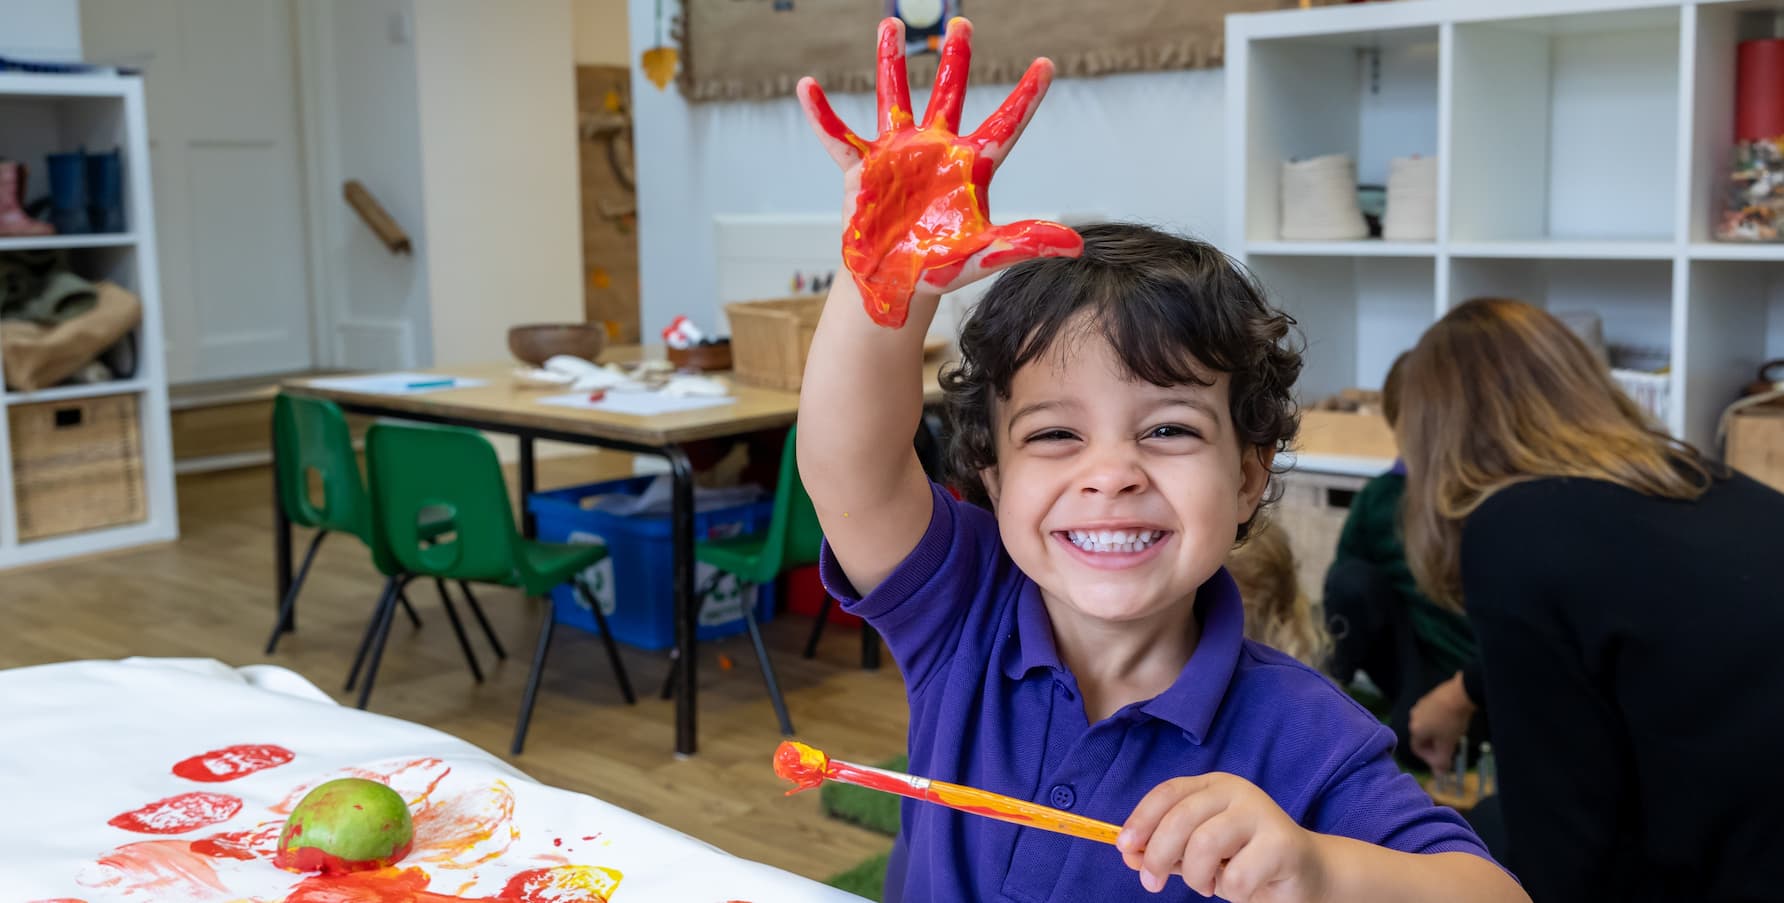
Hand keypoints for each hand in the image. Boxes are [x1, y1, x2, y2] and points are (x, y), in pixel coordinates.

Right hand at [796, 17, 1081, 327]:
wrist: (891, 287)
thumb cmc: (937, 269)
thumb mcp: (983, 255)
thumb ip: (1025, 242)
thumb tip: (1074, 243)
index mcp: (970, 168)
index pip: (1006, 124)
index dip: (1026, 95)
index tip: (1047, 64)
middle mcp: (935, 152)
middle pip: (948, 95)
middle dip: (956, 59)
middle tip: (964, 25)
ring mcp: (897, 155)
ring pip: (895, 98)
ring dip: (892, 63)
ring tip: (890, 24)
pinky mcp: (863, 169)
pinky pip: (840, 137)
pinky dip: (822, 114)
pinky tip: (807, 86)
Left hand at [1118, 773, 1330, 900]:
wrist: (1306, 876)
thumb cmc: (1245, 862)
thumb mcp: (1198, 855)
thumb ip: (1165, 851)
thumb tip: (1128, 853)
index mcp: (1213, 786)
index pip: (1167, 793)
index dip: (1141, 819)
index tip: (1123, 847)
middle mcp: (1237, 792)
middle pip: (1181, 818)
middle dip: (1157, 855)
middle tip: (1151, 883)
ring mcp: (1262, 813)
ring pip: (1204, 844)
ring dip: (1195, 875)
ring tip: (1204, 885)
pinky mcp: (1283, 843)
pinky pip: (1238, 876)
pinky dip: (1231, 892)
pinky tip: (1243, 888)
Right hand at [1410, 671, 1475, 772]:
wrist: (1460, 694)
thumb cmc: (1452, 722)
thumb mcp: (1448, 744)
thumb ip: (1442, 761)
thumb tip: (1439, 777)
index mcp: (1415, 730)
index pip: (1417, 749)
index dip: (1430, 758)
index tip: (1444, 759)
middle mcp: (1413, 718)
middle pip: (1422, 737)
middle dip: (1434, 745)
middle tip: (1449, 747)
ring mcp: (1420, 706)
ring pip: (1427, 725)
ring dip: (1437, 733)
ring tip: (1452, 734)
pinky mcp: (1429, 698)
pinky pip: (1431, 714)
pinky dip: (1439, 721)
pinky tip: (1452, 720)